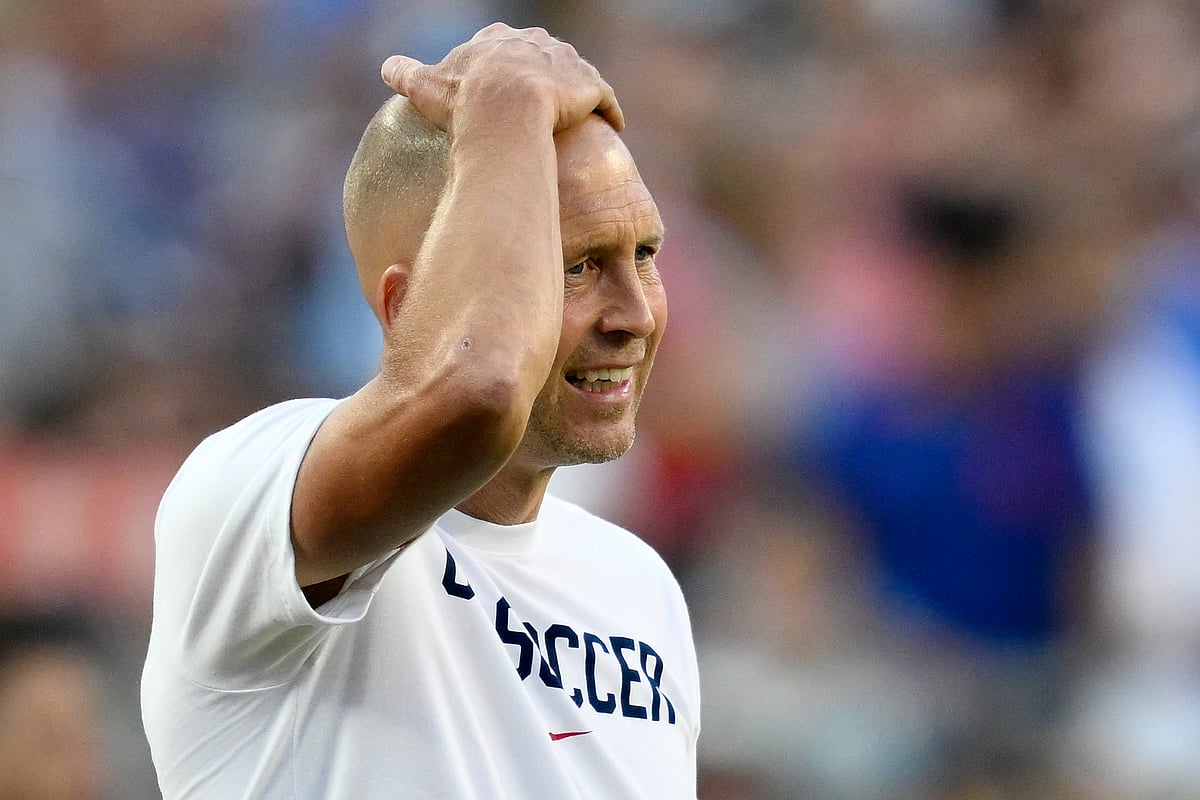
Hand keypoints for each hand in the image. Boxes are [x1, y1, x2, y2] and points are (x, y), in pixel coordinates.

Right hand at [379, 23, 623, 133]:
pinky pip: (606, 99)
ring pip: (576, 73)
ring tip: (577, 115)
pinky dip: (609, 111)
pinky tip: (612, 125)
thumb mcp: (428, 85)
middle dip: (543, 72)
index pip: (502, 44)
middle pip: (542, 54)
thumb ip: (407, 74)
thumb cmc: (465, 101)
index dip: (504, 64)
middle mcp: (535, 42)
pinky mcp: (591, 87)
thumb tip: (387, 68)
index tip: (503, 84)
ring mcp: (566, 62)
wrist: (506, 112)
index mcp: (498, 39)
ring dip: (579, 90)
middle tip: (543, 103)